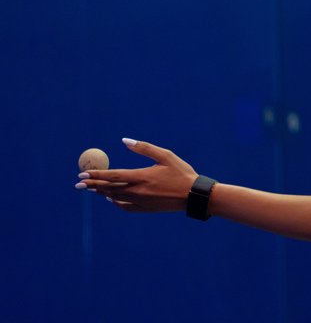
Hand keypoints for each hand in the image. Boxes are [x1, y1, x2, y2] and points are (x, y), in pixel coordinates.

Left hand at [75, 139, 198, 212]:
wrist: (193, 195)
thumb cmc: (181, 172)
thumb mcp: (165, 155)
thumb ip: (144, 148)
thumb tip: (125, 140)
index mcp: (141, 176)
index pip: (113, 175)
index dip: (97, 175)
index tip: (83, 174)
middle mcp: (138, 191)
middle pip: (109, 188)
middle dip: (92, 185)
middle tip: (78, 184)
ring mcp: (140, 202)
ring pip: (115, 197)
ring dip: (101, 192)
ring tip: (90, 189)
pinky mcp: (145, 208)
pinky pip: (124, 206)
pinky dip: (115, 202)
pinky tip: (110, 198)